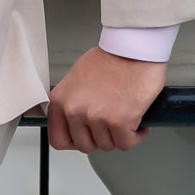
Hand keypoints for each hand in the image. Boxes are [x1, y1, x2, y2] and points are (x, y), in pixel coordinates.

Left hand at [46, 47, 163, 152]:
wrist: (132, 49)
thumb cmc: (110, 58)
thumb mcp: (77, 78)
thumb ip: (72, 101)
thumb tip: (72, 120)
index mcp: (61, 100)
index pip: (58, 139)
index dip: (74, 142)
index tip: (85, 137)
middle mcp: (75, 110)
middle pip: (85, 145)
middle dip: (100, 138)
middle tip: (109, 125)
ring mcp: (96, 117)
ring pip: (107, 145)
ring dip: (118, 135)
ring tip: (124, 117)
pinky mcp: (119, 121)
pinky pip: (126, 143)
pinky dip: (135, 135)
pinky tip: (136, 122)